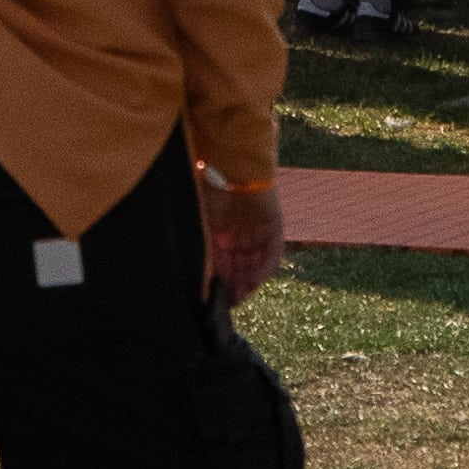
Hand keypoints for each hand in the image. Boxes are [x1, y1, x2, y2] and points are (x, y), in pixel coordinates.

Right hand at [201, 172, 286, 305]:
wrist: (234, 165)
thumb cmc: (212, 188)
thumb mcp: (202, 222)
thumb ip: (202, 245)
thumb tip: (194, 272)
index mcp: (223, 232)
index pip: (223, 264)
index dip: (219, 282)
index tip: (213, 299)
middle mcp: (242, 234)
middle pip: (239, 268)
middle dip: (233, 286)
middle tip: (226, 303)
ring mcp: (259, 232)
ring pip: (254, 265)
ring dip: (247, 283)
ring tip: (238, 298)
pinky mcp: (274, 229)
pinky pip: (271, 256)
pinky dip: (262, 271)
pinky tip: (252, 283)